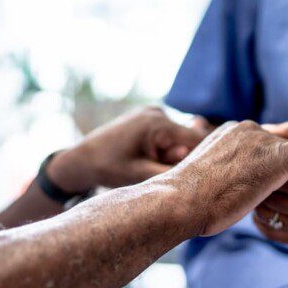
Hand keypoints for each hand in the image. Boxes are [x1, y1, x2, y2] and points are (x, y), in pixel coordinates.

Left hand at [47, 107, 205, 191]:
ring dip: (174, 153)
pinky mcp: (149, 116)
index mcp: (157, 124)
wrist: (82, 159)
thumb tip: (200, 168)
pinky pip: (169, 133)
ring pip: (180, 136)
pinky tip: (150, 157)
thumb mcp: (142, 175)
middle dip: (183, 157)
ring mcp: (153, 111)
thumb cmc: (110, 169)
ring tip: (152, 163)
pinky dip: (166, 147)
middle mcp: (158, 112)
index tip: (205, 175)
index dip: (204, 158)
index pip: (198, 139)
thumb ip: (173, 170)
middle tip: (162, 169)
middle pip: (190, 138)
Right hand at [165, 121, 287, 235]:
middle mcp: (247, 130)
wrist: (182, 201)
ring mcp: (262, 141)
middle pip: (279, 141)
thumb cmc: (186, 200)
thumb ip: (218, 176)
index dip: (272, 157)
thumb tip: (217, 188)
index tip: (280, 176)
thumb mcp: (202, 180)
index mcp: (230, 132)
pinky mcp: (278, 157)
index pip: (260, 140)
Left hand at [253, 122, 287, 245]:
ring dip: (259, 203)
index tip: (262, 162)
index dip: (264, 166)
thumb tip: (263, 128)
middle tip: (256, 177)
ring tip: (261, 193)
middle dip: (259, 185)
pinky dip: (263, 222)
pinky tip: (266, 211)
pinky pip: (270, 233)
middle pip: (264, 195)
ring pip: (263, 215)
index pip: (270, 173)